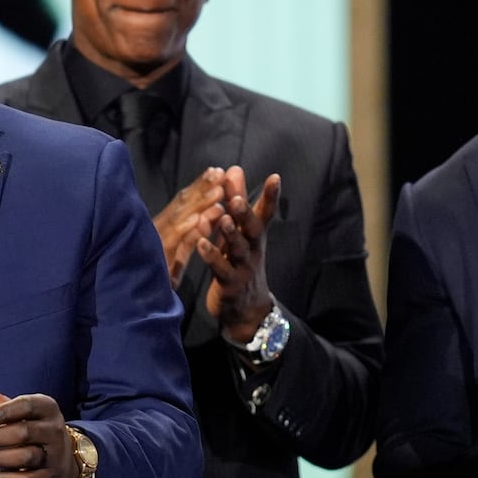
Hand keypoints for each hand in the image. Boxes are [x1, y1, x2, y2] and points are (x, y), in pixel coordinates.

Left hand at [0, 391, 76, 477]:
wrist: (62, 460)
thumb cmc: (33, 430)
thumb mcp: (22, 414)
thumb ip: (3, 405)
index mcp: (47, 408)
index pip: (27, 406)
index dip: (4, 412)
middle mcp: (54, 430)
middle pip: (24, 432)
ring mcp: (55, 456)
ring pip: (25, 457)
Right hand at [152, 168, 224, 286]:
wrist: (133, 304)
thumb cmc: (155, 279)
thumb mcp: (177, 256)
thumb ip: (190, 238)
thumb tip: (206, 216)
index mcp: (163, 229)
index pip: (183, 204)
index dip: (199, 187)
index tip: (217, 172)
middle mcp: (156, 231)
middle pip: (181, 206)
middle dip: (201, 188)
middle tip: (220, 172)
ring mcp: (154, 243)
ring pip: (178, 220)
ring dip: (198, 205)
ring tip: (218, 191)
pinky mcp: (154, 260)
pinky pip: (171, 244)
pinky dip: (185, 231)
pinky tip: (198, 220)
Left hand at [198, 167, 280, 341]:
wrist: (246, 308)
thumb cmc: (240, 261)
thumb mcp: (240, 232)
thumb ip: (237, 201)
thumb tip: (234, 169)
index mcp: (255, 235)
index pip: (265, 212)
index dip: (271, 196)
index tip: (275, 177)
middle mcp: (253, 249)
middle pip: (253, 229)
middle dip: (246, 212)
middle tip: (237, 198)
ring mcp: (243, 267)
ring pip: (239, 249)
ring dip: (231, 233)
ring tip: (223, 218)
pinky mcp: (230, 284)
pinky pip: (221, 269)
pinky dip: (212, 256)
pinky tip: (201, 243)